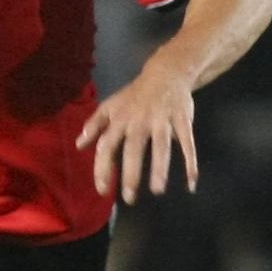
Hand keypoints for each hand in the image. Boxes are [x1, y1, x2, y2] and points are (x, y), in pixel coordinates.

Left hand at [77, 64, 197, 202]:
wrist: (166, 73)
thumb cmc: (135, 95)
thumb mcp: (110, 106)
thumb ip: (95, 125)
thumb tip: (79, 145)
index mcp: (120, 120)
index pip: (107, 146)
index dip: (103, 168)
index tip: (103, 191)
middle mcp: (139, 121)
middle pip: (134, 148)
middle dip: (131, 173)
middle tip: (129, 197)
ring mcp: (162, 120)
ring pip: (161, 146)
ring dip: (160, 168)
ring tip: (157, 190)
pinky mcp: (182, 120)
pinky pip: (188, 143)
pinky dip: (191, 163)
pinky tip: (191, 183)